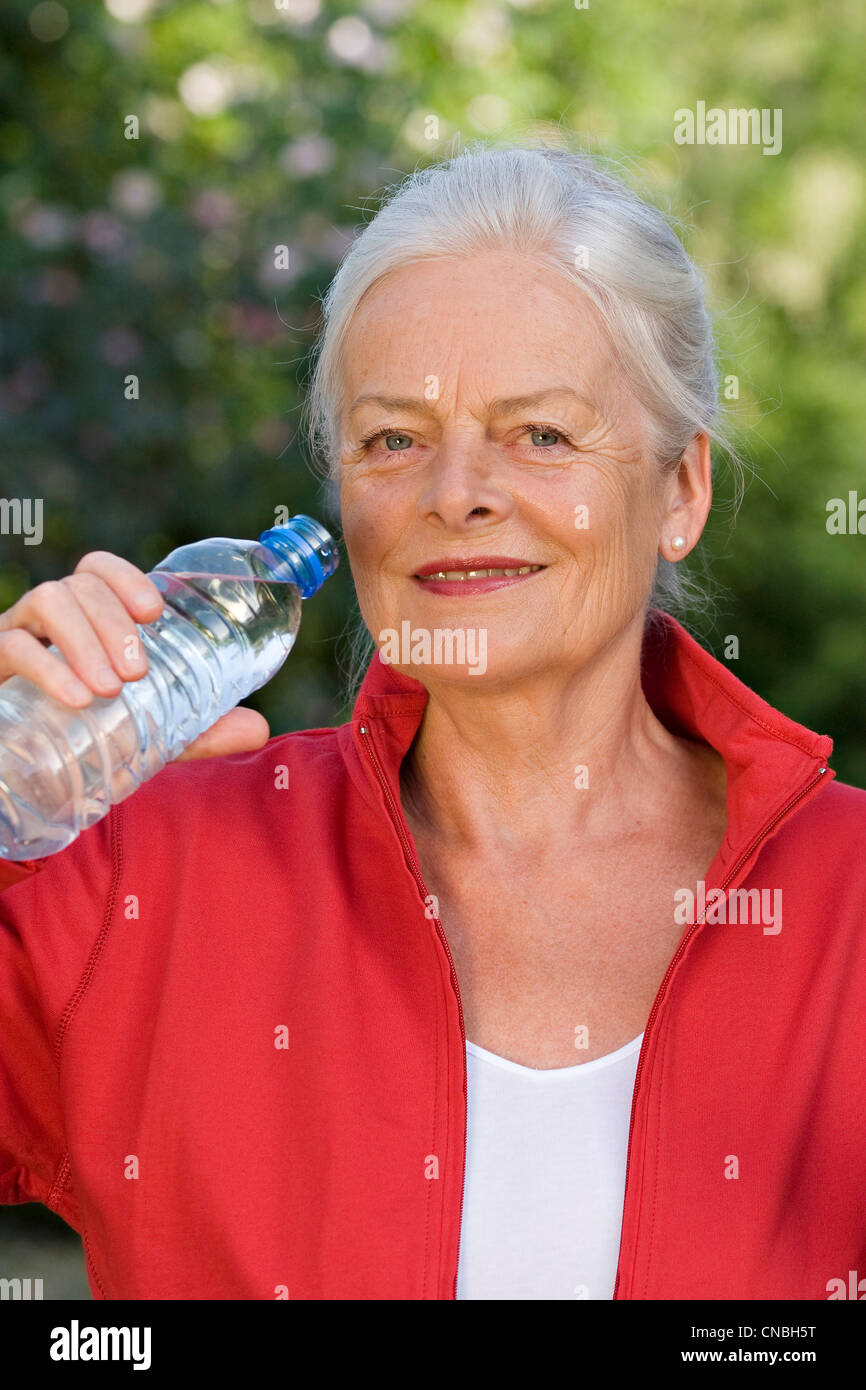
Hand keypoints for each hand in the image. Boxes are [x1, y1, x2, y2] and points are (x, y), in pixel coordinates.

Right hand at [0, 550, 269, 760]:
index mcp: (83, 622)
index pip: (98, 571)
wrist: (15, 781)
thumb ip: (197, 731)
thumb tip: (259, 728)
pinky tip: (76, 699)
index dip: (125, 578)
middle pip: (79, 585)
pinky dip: (47, 668)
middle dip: (114, 620)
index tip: (154, 612)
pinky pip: (11, 647)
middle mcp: (46, 621)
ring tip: (112, 688)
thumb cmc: (81, 744)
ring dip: (85, 638)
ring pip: (47, 601)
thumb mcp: (145, 736)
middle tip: (139, 673)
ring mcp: (14, 638)